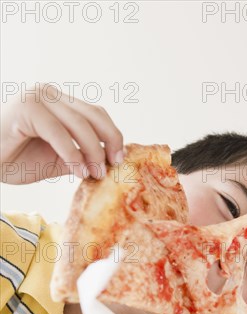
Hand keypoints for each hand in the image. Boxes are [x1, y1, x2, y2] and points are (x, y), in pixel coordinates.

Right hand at [1, 83, 122, 183]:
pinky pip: (58, 132)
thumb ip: (83, 156)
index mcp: (59, 103)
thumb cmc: (16, 159)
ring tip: (95, 174)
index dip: (113, 136)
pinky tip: (78, 171)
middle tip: (112, 167)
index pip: (96, 114)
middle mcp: (50, 95)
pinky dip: (72, 154)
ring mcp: (37, 98)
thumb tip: (112, 163)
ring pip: (79, 123)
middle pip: (94, 115)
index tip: (119, 159)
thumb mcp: (59, 160)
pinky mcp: (25, 109)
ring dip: (92, 152)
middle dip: (109, 142)